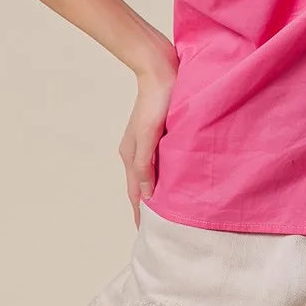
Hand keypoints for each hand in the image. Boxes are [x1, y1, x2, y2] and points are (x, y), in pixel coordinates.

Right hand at [118, 35, 179, 229]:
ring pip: (150, 175)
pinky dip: (164, 176)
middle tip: (161, 230)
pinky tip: (174, 180)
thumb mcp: (149, 135)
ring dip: (156, 192)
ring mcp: (146, 142)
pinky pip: (159, 162)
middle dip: (147, 208)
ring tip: (168, 211)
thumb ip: (145, 165)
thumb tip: (145, 196)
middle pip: (141, 187)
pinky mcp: (158, 133)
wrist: (163, 68)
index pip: (135, 194)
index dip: (141, 215)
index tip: (147, 236)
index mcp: (130, 155)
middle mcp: (136, 151)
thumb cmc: (158, 99)